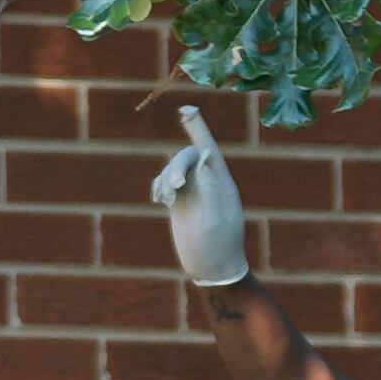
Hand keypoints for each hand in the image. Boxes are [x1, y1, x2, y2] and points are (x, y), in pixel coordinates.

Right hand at [149, 108, 251, 287]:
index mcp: (222, 182)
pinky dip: (158, 187)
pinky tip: (159, 200)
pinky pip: (165, 185)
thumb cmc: (219, 247)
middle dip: (175, 168)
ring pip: (172, 170)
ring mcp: (193, 192)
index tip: (186, 109)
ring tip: (166, 200)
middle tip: (173, 190)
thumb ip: (210, 187)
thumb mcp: (216, 219)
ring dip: (165, 179)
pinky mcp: (181, 204)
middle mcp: (208, 183)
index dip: (198, 128)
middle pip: (186, 158)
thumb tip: (204, 155)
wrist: (213, 269)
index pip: (209, 147)